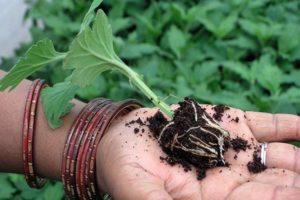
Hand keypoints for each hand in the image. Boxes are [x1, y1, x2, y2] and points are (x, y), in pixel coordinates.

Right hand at [96, 105, 299, 199]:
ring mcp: (230, 148)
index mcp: (208, 198)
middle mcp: (226, 177)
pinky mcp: (228, 123)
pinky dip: (286, 126)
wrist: (121, 138)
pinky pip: (263, 125)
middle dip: (291, 183)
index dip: (270, 198)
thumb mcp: (138, 190)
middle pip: (268, 183)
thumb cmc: (124, 168)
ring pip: (272, 157)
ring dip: (294, 159)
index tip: (293, 192)